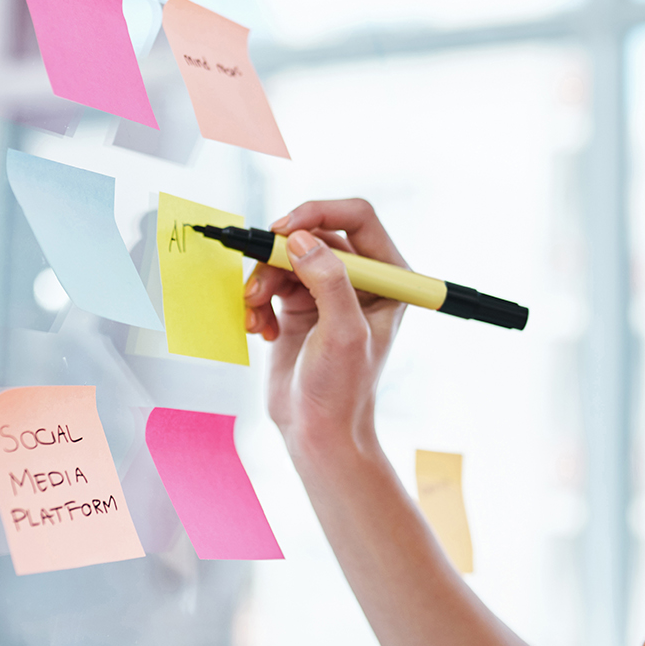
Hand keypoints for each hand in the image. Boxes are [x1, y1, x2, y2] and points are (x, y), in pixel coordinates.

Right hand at [244, 199, 408, 458]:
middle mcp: (360, 279)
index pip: (357, 219)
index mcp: (389, 278)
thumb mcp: (343, 334)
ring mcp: (327, 291)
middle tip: (259, 284)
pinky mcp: (298, 306)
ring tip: (256, 314)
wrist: (317, 432)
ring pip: (285, 258)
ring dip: (263, 281)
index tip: (284, 228)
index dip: (320, 213)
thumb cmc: (342, 390)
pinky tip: (261, 330)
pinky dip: (258, 301)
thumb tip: (300, 239)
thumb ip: (328, 281)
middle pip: (313, 235)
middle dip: (280, 256)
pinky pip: (270, 282)